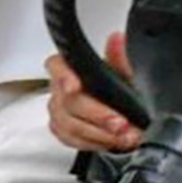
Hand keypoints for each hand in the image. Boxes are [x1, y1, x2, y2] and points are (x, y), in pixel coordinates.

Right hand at [45, 34, 140, 151]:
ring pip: (68, 124)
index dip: (63, 76)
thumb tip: (116, 39)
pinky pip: (69, 139)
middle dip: (96, 114)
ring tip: (123, 136)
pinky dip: (93, 142)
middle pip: (67, 102)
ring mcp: (58, 111)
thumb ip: (119, 59)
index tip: (75, 87)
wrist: (122, 114)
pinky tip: (110, 141)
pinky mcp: (61, 131)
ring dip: (98, 133)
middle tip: (120, 123)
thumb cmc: (119, 91)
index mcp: (71, 67)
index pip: (57, 66)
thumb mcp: (125, 74)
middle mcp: (59, 89)